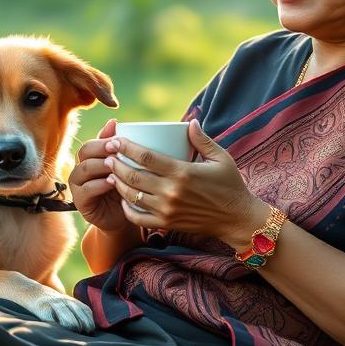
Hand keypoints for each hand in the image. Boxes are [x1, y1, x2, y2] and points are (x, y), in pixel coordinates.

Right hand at [67, 117, 134, 234]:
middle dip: (100, 150)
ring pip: (83, 169)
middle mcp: (81, 169)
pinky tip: (112, 183)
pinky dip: (99, 185)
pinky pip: (86, 190)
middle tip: (116, 151)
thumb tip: (114, 120)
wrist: (125, 216)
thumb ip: (118, 146)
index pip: (91, 144)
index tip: (118, 140)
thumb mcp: (125, 166)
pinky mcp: (80, 202)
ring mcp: (78, 186)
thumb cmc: (126, 188)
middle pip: (84, 153)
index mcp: (90, 159)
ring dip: (100, 166)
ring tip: (116, 167)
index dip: (103, 141)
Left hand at [102, 119, 267, 244]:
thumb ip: (203, 139)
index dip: (125, 147)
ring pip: (132, 196)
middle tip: (107, 155)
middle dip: (115, 164)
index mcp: (182, 172)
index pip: (145, 157)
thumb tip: (190, 121)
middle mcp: (171, 192)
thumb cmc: (230, 185)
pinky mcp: (166, 224)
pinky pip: (138, 218)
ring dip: (117, 183)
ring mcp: (167, 210)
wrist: (237, 219)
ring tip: (110, 172)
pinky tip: (123, 197)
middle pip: (133, 175)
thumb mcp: (221, 158)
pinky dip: (127, 208)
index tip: (115, 140)